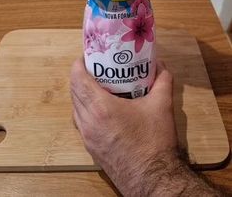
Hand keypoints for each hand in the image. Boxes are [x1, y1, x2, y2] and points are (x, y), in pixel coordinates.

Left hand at [70, 58, 177, 195]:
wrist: (153, 179)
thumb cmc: (155, 141)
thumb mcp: (162, 105)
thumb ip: (162, 80)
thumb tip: (161, 65)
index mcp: (101, 108)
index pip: (77, 80)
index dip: (78, 65)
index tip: (86, 57)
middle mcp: (88, 122)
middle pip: (74, 93)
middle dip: (79, 77)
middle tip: (95, 68)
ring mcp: (87, 137)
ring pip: (75, 109)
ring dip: (81, 95)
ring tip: (97, 86)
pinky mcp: (90, 149)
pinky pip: (80, 123)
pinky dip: (84, 111)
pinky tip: (101, 109)